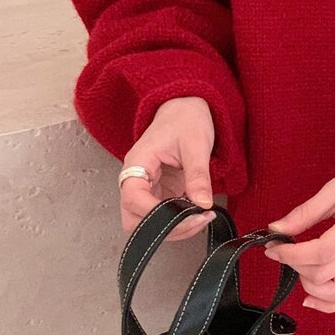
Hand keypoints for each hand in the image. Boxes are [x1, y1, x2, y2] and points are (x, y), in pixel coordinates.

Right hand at [118, 96, 217, 239]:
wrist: (186, 107)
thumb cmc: (186, 119)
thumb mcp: (196, 144)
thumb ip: (198, 174)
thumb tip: (202, 204)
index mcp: (138, 162)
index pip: (132, 198)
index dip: (155, 214)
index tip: (185, 216)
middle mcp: (137, 178)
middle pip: (133, 218)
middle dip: (163, 227)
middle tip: (195, 220)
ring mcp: (148, 187)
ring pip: (148, 222)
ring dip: (174, 227)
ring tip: (202, 216)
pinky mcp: (160, 191)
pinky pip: (163, 215)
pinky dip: (180, 220)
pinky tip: (199, 211)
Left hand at [264, 163, 334, 311]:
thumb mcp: (331, 191)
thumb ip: (304, 213)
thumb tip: (276, 229)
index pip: (322, 252)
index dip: (293, 254)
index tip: (274, 247)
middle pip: (325, 274)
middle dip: (295, 266)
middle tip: (281, 251)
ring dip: (311, 288)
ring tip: (299, 268)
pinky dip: (328, 304)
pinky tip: (310, 297)